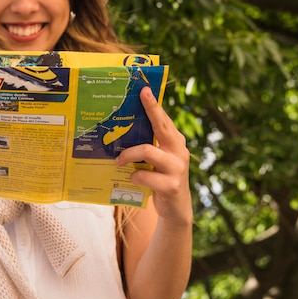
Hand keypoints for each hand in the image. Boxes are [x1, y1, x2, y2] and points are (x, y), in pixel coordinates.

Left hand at [115, 87, 191, 223]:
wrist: (175, 208)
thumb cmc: (161, 177)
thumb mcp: (158, 158)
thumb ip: (148, 144)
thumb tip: (124, 128)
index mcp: (175, 142)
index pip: (163, 119)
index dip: (153, 104)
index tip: (144, 90)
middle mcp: (179, 151)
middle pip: (161, 127)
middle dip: (150, 111)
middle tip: (137, 98)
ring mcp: (177, 168)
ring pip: (148, 151)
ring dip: (129, 154)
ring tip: (118, 160)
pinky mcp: (172, 185)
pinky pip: (147, 176)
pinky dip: (135, 176)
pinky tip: (131, 178)